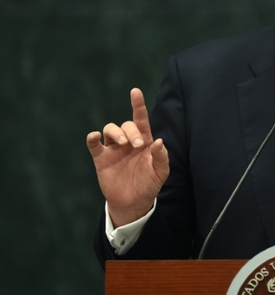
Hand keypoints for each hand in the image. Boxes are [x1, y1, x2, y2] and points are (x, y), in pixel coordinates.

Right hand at [86, 88, 169, 227]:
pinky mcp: (101, 159)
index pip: (141, 119)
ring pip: (110, 129)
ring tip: (122, 143)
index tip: (135, 91)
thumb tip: (159, 141)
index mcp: (144, 141)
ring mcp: (113, 149)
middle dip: (131, 131)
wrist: (134, 202)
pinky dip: (92, 138)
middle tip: (137, 145)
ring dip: (116, 132)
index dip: (138, 105)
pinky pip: (94, 144)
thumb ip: (161, 156)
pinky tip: (95, 136)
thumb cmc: (149, 184)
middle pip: (126, 125)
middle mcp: (128, 141)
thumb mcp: (161, 172)